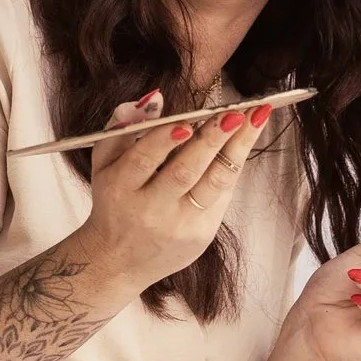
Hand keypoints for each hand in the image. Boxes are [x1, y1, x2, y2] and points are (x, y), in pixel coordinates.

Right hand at [78, 92, 268, 289]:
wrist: (118, 262)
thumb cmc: (114, 201)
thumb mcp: (104, 163)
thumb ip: (122, 127)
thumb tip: (155, 99)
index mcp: (120, 188)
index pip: (143, 160)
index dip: (164, 139)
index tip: (186, 121)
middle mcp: (150, 210)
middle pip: (185, 171)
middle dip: (212, 139)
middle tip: (235, 112)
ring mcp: (179, 225)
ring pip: (213, 184)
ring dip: (238, 148)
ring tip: (257, 117)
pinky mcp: (200, 236)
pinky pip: (222, 196)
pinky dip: (235, 165)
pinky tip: (246, 140)